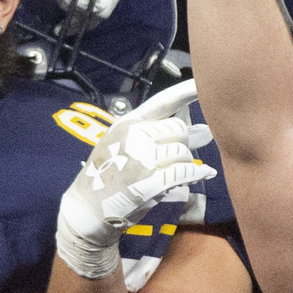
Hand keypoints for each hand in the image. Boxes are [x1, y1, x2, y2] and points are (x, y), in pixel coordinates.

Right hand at [55, 80, 215, 279]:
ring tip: (175, 172)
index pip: (162, 102)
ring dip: (186, 163)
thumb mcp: (122, 144)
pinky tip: (205, 174)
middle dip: (185, 143)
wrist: (87, 209)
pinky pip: (185, 173)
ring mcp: (141, 160)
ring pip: (184, 152)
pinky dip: (198, 174)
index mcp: (127, 123)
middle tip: (178, 155)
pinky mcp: (149, 183)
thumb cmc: (108, 175)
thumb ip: (156, 133)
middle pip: (179, 129)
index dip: (185, 91)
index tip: (203, 84)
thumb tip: (203, 129)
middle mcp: (134, 137)